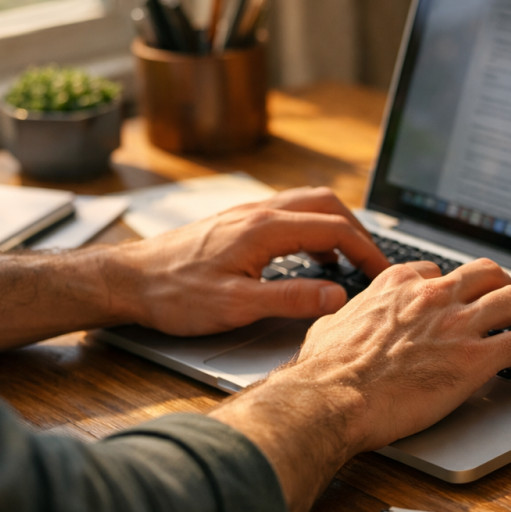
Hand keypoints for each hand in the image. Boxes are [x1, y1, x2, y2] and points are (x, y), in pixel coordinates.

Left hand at [114, 187, 390, 335]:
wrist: (127, 279)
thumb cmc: (173, 294)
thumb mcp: (236, 306)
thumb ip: (292, 299)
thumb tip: (338, 296)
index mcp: (266, 229)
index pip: (335, 230)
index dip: (367, 252)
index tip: (383, 275)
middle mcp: (259, 212)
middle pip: (327, 205)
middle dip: (358, 232)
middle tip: (373, 264)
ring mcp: (247, 214)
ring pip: (308, 205)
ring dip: (335, 227)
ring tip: (349, 260)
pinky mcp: (237, 223)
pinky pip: (289, 214)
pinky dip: (313, 229)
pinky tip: (310, 258)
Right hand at [210, 258, 510, 511]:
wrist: (331, 399)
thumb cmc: (324, 372)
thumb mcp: (329, 327)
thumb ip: (347, 316)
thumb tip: (341, 318)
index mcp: (398, 285)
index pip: (439, 272)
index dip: (456, 286)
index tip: (464, 298)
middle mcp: (432, 296)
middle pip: (487, 274)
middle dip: (507, 286)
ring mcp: (456, 324)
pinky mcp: (475, 358)